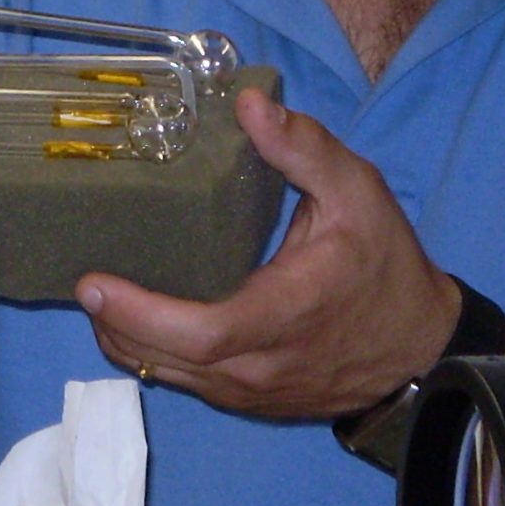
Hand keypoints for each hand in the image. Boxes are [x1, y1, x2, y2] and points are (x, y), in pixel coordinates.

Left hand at [76, 90, 460, 416]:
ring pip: (167, 376)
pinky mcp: (248, 401)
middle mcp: (261, 365)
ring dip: (125, 340)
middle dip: (114, 322)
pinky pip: (185, 383)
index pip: (201, 333)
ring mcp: (252, 392)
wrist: (420, 347)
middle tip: (84, 280)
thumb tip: (249, 104)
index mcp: (286, 313)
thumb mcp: (358, 193)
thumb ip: (304, 148)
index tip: (95, 282)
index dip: (141, 313)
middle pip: (165, 360)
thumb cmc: (386, 265)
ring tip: (100, 297)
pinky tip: (137, 318)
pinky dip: (152, 354)